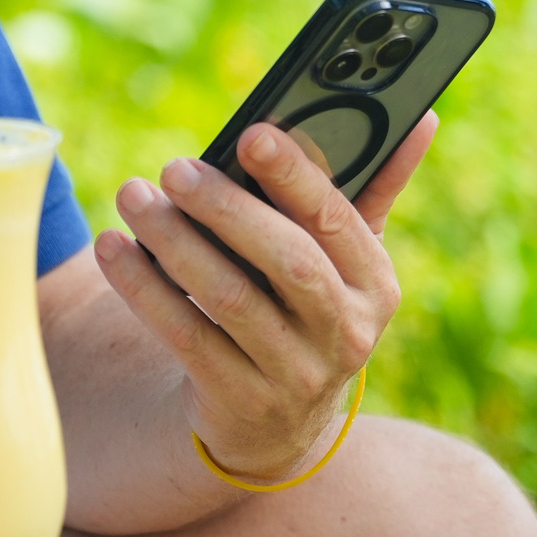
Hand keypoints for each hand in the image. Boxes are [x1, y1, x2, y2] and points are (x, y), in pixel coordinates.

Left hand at [92, 111, 437, 483]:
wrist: (274, 421)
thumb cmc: (305, 305)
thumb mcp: (344, 259)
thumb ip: (375, 186)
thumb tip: (421, 115)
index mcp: (376, 283)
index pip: (337, 220)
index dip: (296, 176)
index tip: (251, 134)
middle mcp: (348, 333)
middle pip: (287, 262)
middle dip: (227, 209)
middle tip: (174, 169)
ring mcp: (296, 375)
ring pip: (230, 299)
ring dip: (175, 243)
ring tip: (134, 197)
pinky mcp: (241, 402)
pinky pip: (187, 338)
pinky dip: (145, 290)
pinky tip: (114, 249)